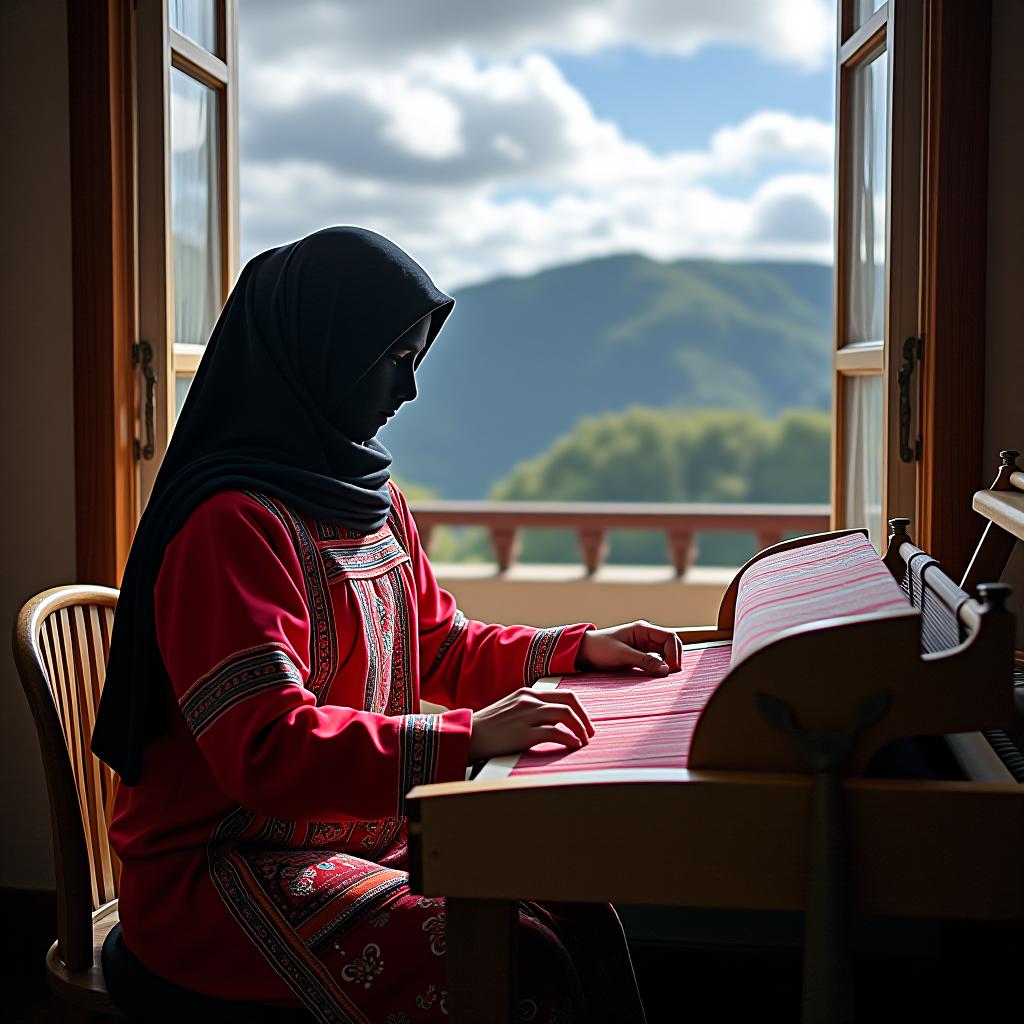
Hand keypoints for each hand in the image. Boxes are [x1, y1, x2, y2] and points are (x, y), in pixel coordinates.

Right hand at [468, 687, 594, 761]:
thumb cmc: (488, 728)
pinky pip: (555, 733)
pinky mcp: (524, 733)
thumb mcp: (510, 710)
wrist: (466, 735)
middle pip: (569, 701)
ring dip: (580, 729)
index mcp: (527, 693)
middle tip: (590, 732)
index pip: (563, 694)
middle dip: (585, 717)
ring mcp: (527, 715)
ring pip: (565, 715)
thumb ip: (530, 710)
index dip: (579, 708)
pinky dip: (569, 739)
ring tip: (583, 741)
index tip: (584, 722)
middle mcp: (529, 700)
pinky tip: (573, 746)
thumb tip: (551, 721)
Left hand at [575, 620, 683, 674]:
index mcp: (643, 629)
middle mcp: (646, 635)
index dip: (674, 653)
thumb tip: (667, 670)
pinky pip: (657, 659)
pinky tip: (658, 674)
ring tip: (665, 676)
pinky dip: (661, 666)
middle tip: (670, 674)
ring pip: (666, 653)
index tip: (671, 669)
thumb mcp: (621, 655)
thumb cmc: (599, 648)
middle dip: (674, 658)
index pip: (669, 637)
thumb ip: (644, 661)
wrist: (583, 651)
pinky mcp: (640, 654)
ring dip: (669, 663)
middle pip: (671, 645)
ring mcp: (644, 645)